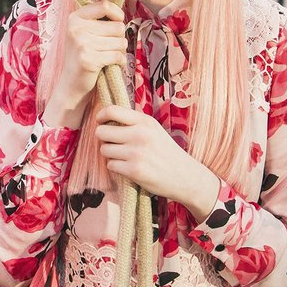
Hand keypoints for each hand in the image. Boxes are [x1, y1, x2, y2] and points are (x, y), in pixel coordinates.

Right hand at [50, 0, 126, 121]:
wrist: (70, 84)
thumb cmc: (82, 57)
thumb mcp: (84, 33)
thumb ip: (98, 20)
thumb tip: (121, 12)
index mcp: (75, 18)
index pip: (105, 6)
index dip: (117, 13)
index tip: (118, 21)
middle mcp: (76, 28)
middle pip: (118, 26)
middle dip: (119, 38)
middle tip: (108, 48)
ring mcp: (82, 44)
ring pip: (121, 42)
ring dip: (120, 51)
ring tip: (107, 57)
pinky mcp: (89, 60)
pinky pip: (118, 56)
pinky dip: (120, 62)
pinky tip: (110, 65)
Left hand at [92, 104, 219, 218]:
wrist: (185, 176)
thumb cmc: (166, 152)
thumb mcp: (154, 130)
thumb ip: (133, 122)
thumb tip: (105, 119)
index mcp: (145, 121)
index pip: (112, 110)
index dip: (101, 116)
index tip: (101, 122)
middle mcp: (140, 134)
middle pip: (101, 132)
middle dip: (104, 139)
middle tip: (113, 144)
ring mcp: (136, 153)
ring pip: (104, 150)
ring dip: (110, 155)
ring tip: (124, 157)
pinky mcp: (134, 170)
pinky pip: (110, 165)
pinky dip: (116, 167)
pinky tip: (128, 168)